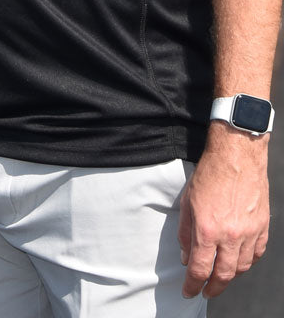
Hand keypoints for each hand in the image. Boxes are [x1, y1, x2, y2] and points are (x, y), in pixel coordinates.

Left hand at [178, 124, 269, 297]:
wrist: (236, 156)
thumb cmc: (209, 174)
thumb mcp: (187, 201)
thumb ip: (185, 232)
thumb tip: (186, 256)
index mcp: (207, 229)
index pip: (200, 268)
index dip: (193, 284)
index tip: (189, 292)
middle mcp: (230, 235)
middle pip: (223, 274)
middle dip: (213, 287)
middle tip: (205, 292)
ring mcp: (249, 233)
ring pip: (241, 267)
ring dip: (230, 276)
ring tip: (220, 277)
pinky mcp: (262, 227)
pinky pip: (256, 254)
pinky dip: (247, 262)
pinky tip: (239, 262)